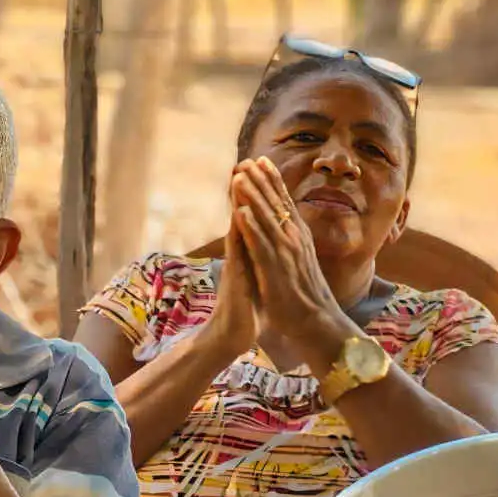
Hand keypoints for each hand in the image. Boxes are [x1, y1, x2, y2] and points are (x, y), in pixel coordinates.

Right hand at [202, 171, 259, 353]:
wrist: (232, 335)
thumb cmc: (248, 312)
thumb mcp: (259, 281)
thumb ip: (259, 264)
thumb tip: (265, 252)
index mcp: (254, 252)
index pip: (257, 218)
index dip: (262, 196)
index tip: (265, 173)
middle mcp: (244, 252)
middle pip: (246, 213)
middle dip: (249, 187)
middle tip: (250, 160)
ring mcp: (238, 260)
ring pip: (240, 223)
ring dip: (240, 199)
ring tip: (241, 173)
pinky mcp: (235, 272)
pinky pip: (237, 245)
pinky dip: (239, 226)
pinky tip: (240, 210)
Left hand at [229, 158, 352, 367]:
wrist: (317, 321)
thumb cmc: (305, 293)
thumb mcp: (300, 259)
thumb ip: (293, 241)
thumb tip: (287, 224)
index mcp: (298, 236)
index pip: (283, 201)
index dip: (272, 179)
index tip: (260, 159)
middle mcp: (294, 239)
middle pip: (274, 203)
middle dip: (259, 179)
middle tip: (245, 158)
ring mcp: (285, 253)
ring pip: (266, 219)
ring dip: (252, 196)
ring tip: (238, 176)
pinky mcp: (275, 270)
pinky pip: (260, 245)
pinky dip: (251, 227)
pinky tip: (239, 212)